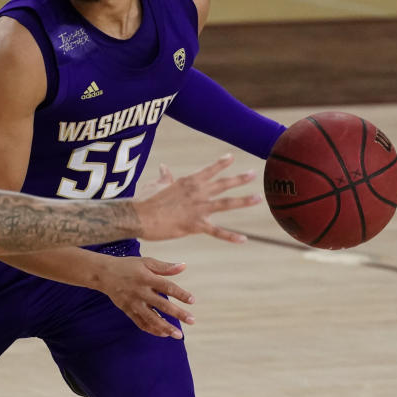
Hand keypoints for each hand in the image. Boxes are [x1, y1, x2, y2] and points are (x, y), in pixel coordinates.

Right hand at [96, 256, 194, 338]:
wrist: (104, 274)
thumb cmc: (128, 266)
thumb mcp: (146, 262)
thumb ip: (165, 267)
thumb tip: (183, 266)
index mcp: (146, 278)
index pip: (167, 287)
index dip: (180, 294)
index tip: (192, 300)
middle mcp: (140, 292)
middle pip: (162, 305)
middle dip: (178, 314)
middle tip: (192, 320)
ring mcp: (133, 303)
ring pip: (151, 318)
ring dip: (166, 327)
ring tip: (179, 335)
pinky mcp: (128, 310)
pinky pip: (141, 323)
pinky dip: (152, 329)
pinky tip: (164, 333)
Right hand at [134, 154, 258, 242]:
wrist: (138, 216)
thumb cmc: (144, 199)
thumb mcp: (155, 184)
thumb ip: (164, 177)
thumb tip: (163, 167)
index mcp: (187, 182)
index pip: (208, 170)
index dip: (221, 163)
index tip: (231, 157)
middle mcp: (197, 193)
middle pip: (223, 184)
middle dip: (239, 179)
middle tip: (253, 174)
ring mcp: (198, 209)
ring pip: (226, 204)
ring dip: (243, 201)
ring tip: (258, 198)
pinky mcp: (195, 225)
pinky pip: (217, 231)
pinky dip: (231, 236)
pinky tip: (243, 239)